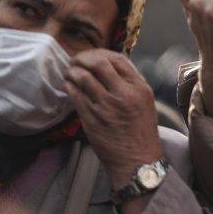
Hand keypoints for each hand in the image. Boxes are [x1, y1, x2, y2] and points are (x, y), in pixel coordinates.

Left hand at [63, 49, 161, 213]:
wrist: (137, 159)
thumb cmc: (141, 130)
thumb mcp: (144, 101)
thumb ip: (130, 83)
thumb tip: (108, 67)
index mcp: (139, 88)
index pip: (118, 59)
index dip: (101, 54)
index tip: (93, 56)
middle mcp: (123, 94)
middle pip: (99, 64)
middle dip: (83, 58)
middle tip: (76, 60)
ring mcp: (105, 106)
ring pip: (83, 78)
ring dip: (73, 71)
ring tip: (70, 72)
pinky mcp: (90, 118)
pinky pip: (75, 95)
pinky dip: (69, 86)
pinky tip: (68, 84)